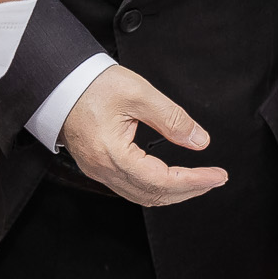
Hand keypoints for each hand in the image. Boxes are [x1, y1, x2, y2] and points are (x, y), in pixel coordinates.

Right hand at [58, 66, 227, 207]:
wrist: (60, 83)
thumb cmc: (92, 85)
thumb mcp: (138, 94)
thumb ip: (172, 119)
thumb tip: (198, 140)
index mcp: (112, 153)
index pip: (162, 180)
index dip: (194, 181)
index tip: (217, 176)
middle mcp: (103, 169)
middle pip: (153, 195)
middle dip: (189, 190)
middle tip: (214, 179)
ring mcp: (98, 170)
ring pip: (142, 196)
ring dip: (173, 192)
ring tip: (198, 181)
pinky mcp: (98, 166)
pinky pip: (130, 188)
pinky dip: (156, 187)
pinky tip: (169, 178)